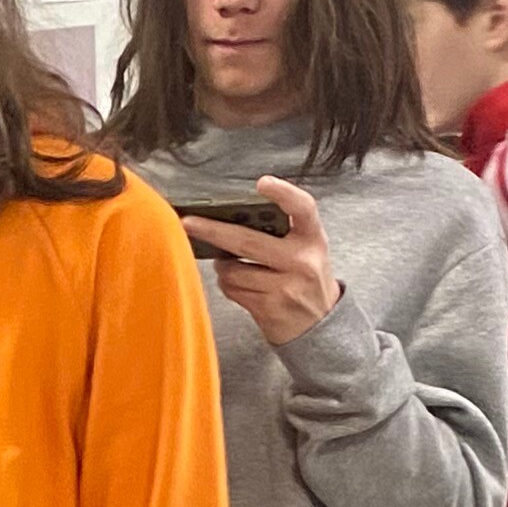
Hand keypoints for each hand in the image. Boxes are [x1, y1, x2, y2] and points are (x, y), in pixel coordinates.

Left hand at [180, 179, 340, 347]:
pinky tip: (236, 282)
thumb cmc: (305, 277)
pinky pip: (233, 290)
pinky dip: (227, 284)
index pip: (303, 208)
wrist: (319, 324)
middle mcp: (301, 261)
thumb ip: (281, 231)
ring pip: (233, 270)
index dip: (284, 193)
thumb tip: (230, 218)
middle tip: (188, 223)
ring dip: (222, 266)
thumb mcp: (306, 248)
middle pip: (247, 241)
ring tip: (228, 263)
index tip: (262, 183)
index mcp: (312, 238)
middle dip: (212, 231)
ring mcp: (285, 287)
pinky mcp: (269, 308)